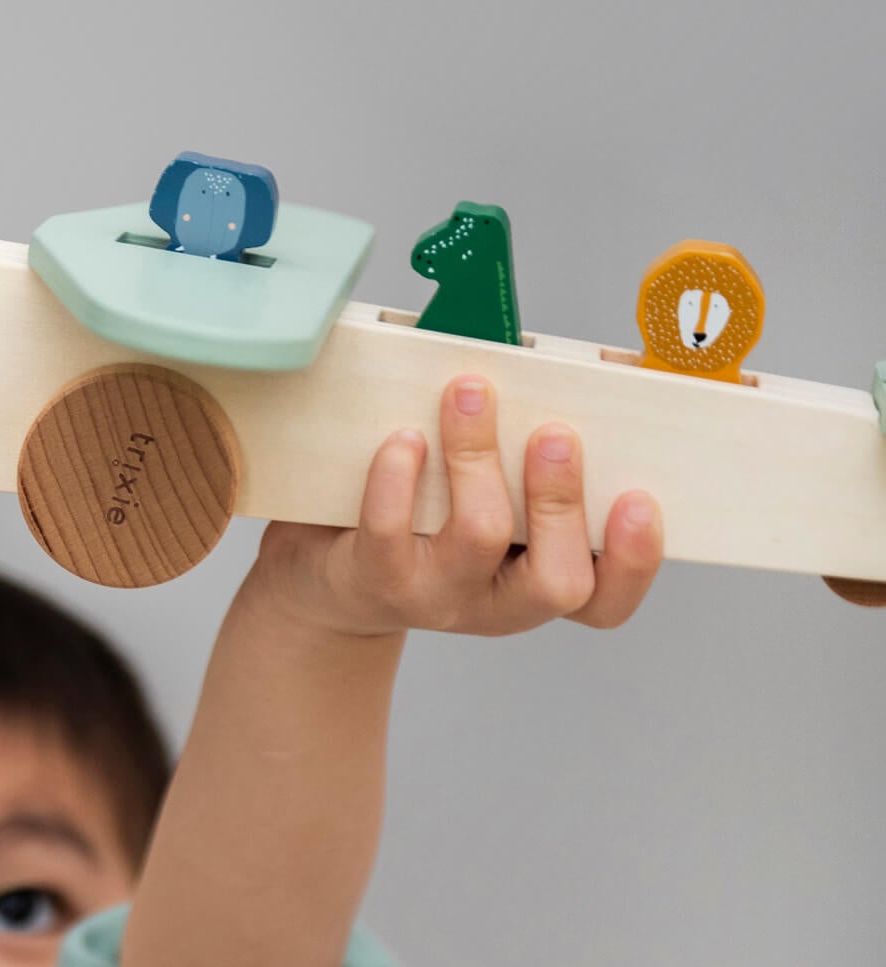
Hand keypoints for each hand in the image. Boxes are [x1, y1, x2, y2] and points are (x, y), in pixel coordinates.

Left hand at [251, 374, 664, 638]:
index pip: (605, 600)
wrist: (327, 577)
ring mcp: (435, 597)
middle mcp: (495, 604)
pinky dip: (399, 475)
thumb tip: (547, 362)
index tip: (640, 498)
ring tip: (469, 395)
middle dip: (561, 498)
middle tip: (554, 433)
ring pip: (478, 536)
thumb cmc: (418, 524)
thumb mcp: (482, 500)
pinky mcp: (376, 580)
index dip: (635, 560)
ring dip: (478, 457)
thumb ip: (522, 455)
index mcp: (536, 582)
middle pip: (557, 579)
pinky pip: (391, 529)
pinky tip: (403, 438)